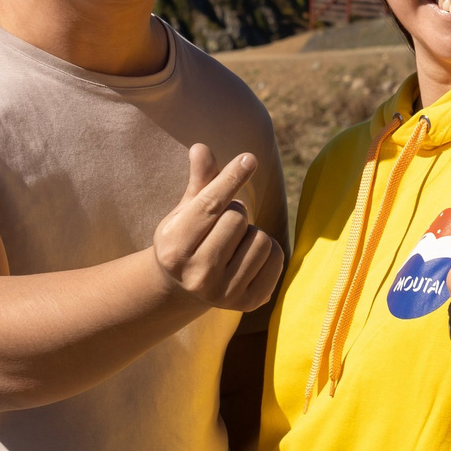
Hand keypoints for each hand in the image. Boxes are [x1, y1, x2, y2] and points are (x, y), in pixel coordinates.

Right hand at [153, 144, 282, 312]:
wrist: (184, 288)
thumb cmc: (186, 238)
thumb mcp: (186, 211)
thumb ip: (199, 182)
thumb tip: (201, 148)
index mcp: (174, 248)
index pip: (210, 206)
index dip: (231, 178)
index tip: (250, 158)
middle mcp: (197, 275)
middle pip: (238, 218)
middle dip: (235, 212)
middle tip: (221, 224)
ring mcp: (223, 293)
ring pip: (260, 238)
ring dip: (251, 231)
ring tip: (233, 241)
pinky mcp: (248, 303)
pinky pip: (276, 258)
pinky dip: (268, 249)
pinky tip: (247, 256)